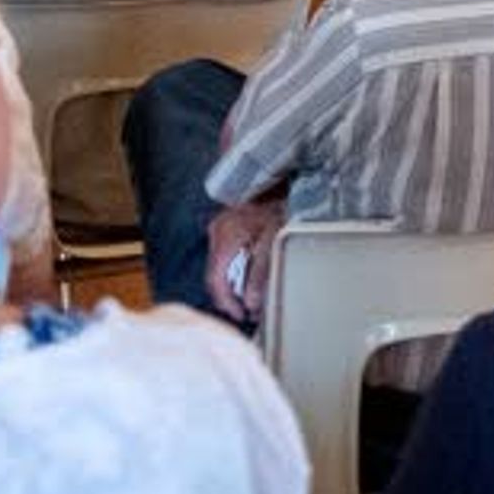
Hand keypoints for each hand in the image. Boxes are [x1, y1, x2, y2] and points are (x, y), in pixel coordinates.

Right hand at [204, 198, 285, 325]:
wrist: (276, 177)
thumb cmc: (277, 204)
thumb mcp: (272, 241)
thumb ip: (260, 274)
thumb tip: (251, 303)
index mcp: (225, 239)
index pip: (216, 281)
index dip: (227, 303)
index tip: (242, 315)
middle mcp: (216, 234)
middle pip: (216, 276)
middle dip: (230, 297)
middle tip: (248, 311)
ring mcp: (219, 230)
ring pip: (219, 267)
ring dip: (233, 284)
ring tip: (251, 298)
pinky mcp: (225, 227)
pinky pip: (224, 257)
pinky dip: (235, 270)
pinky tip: (248, 278)